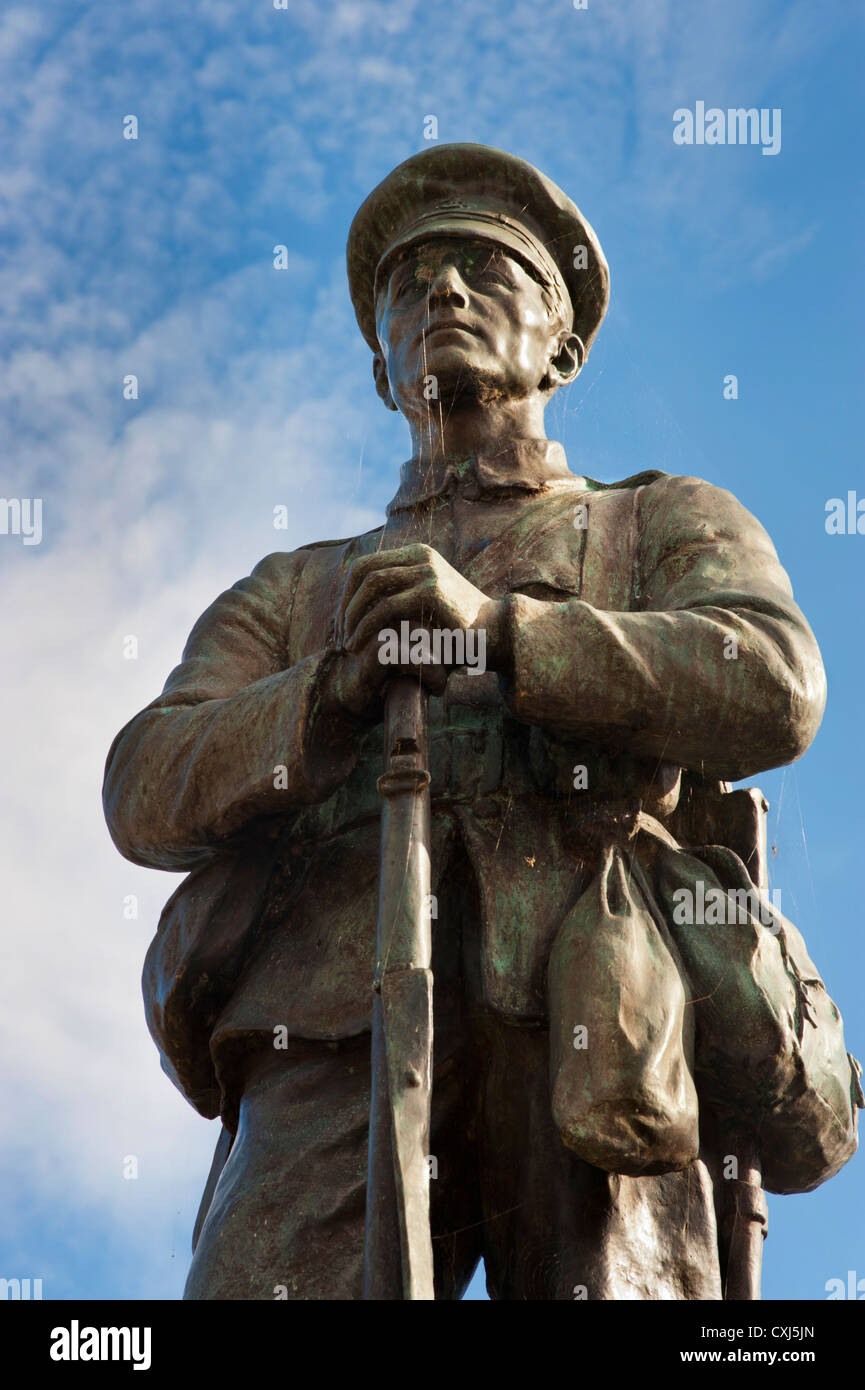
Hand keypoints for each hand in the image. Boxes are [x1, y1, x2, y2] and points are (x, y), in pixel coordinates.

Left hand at [337, 543, 509, 678]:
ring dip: (353, 616)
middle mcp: (422, 556)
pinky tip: (360, 647)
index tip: (342, 622)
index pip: (366, 564)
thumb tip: (359, 604)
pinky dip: (366, 627)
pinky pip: (385, 607)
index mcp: (419, 555)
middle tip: (340, 634)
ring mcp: (428, 571)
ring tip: (348, 644)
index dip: (347, 593)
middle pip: (364, 571)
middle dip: (346, 604)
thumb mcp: (425, 604)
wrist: (496, 634)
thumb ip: (400, 596)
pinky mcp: (432, 592)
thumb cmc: (458, 627)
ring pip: (372, 585)